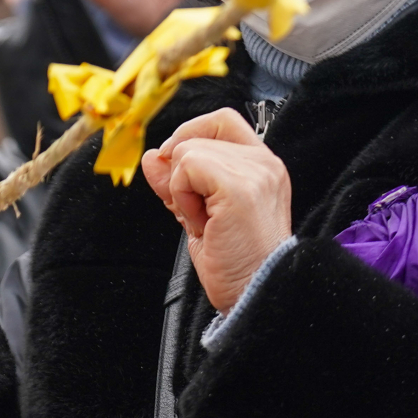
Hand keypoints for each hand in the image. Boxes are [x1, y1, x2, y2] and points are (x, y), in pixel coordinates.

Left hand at [141, 109, 292, 311]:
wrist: (255, 296)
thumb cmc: (235, 267)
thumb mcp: (198, 217)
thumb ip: (177, 183)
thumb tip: (153, 157)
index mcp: (261, 168)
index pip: (220, 122)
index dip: (190, 137)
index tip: (179, 174)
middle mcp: (264, 164)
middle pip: (200, 133)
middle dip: (182, 172)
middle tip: (197, 211)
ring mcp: (255, 172)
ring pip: (188, 150)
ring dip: (182, 190)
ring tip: (205, 222)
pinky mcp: (240, 187)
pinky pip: (188, 166)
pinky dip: (182, 195)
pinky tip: (201, 221)